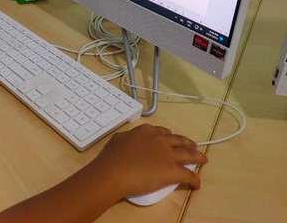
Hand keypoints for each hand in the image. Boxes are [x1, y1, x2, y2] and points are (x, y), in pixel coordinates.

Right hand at [90, 124, 207, 196]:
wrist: (114, 171)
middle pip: (180, 140)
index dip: (169, 136)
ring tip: (203, 159)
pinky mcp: (173, 171)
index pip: (163, 131)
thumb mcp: (119, 139)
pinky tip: (197, 184)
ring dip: (198, 157)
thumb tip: (131, 140)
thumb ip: (129, 137)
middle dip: (188, 143)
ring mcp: (169, 155)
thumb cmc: (112, 156)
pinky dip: (195, 180)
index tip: (171, 139)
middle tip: (193, 146)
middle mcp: (160, 140)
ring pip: (189, 155)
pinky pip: (189, 175)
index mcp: (147, 131)